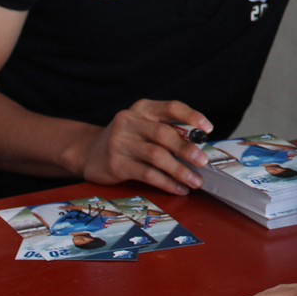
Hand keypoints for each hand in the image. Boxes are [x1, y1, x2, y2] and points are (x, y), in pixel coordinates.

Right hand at [72, 99, 213, 194]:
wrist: (89, 152)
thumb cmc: (127, 139)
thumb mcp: (143, 125)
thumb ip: (167, 129)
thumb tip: (199, 146)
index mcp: (143, 108)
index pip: (172, 107)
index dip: (192, 116)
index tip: (208, 129)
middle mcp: (130, 122)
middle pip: (164, 134)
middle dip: (187, 149)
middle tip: (203, 161)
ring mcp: (120, 142)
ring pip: (157, 156)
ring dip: (180, 170)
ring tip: (195, 181)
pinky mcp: (116, 164)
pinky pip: (147, 174)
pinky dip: (167, 182)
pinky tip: (179, 188)